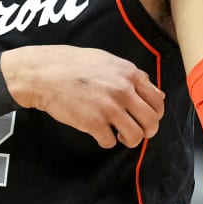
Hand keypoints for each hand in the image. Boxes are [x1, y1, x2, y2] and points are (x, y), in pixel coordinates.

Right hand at [2, 45, 164, 148]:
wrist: (43, 73)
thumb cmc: (73, 64)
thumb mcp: (108, 61)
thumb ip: (134, 77)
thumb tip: (159, 93)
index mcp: (129, 74)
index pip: (158, 101)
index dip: (155, 113)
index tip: (145, 118)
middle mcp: (123, 91)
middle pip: (151, 122)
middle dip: (146, 131)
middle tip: (134, 131)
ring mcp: (109, 108)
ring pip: (135, 136)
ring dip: (128, 140)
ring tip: (118, 135)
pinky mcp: (93, 123)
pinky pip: (110, 142)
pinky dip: (106, 141)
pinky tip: (98, 133)